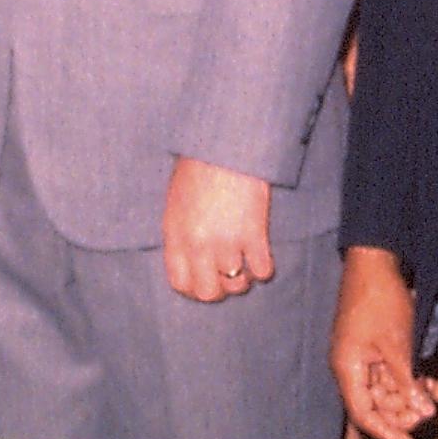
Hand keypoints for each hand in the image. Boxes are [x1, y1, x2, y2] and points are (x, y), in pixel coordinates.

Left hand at [160, 154, 273, 302]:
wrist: (225, 145)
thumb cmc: (198, 167)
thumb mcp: (176, 201)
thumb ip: (180, 233)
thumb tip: (191, 260)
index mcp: (174, 233)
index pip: (180, 283)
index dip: (194, 288)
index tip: (205, 280)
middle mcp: (197, 243)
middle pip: (208, 293)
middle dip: (220, 289)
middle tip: (227, 275)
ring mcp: (225, 241)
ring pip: (236, 285)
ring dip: (243, 278)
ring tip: (244, 261)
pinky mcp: (253, 234)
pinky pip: (261, 270)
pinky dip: (263, 267)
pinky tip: (261, 252)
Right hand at [330, 245, 433, 438]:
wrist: (374, 260)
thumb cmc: (379, 297)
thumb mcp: (397, 344)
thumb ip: (406, 381)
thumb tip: (420, 410)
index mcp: (347, 367)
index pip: (363, 413)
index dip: (386, 431)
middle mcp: (350, 366)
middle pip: (374, 405)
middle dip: (401, 412)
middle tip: (427, 411)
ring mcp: (361, 356)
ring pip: (383, 391)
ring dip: (406, 396)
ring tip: (429, 391)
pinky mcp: (372, 347)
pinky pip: (388, 374)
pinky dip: (405, 380)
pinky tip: (424, 379)